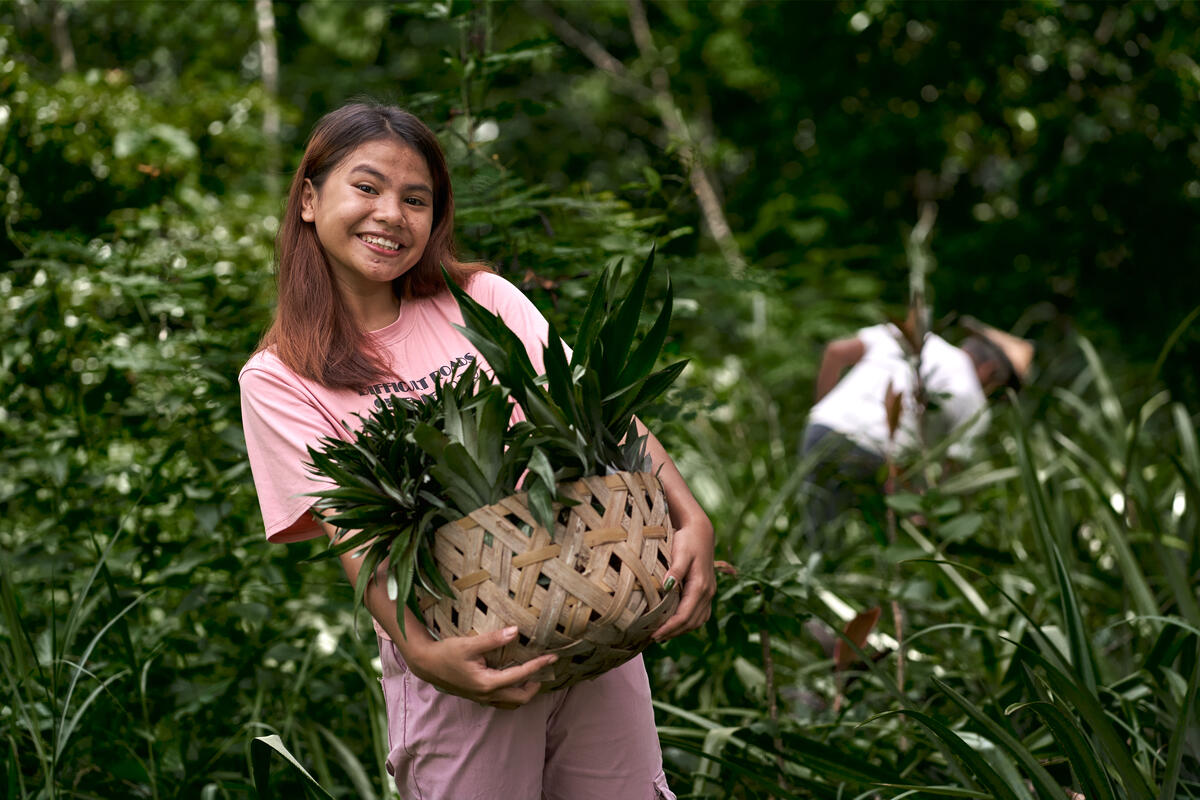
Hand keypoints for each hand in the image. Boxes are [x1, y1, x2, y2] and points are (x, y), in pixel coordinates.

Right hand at [404, 626, 556, 708]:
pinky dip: (513, 694)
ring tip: (533, 677)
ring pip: (511, 704)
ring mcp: (481, 698)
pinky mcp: (477, 696)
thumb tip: (516, 631)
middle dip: (535, 686)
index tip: (552, 658)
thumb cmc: (446, 653)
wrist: (426, 664)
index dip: (538, 666)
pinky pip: (501, 701)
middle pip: (520, 698)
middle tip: (545, 670)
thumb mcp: (470, 644)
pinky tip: (513, 680)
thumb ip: (493, 639)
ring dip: (524, 693)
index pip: (519, 676)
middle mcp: (486, 695)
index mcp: (487, 683)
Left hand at [652, 518, 715, 641]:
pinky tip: (676, 623)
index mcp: (701, 586)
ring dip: (681, 629)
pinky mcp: (707, 590)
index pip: (685, 615)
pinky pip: (700, 614)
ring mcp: (709, 592)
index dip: (670, 628)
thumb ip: (675, 570)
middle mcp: (708, 592)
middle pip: (691, 622)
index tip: (654, 635)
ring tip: (663, 634)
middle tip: (653, 638)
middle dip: (673, 632)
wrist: (700, 530)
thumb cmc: (688, 540)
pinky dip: (688, 622)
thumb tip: (666, 586)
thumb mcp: (681, 552)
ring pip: (697, 620)